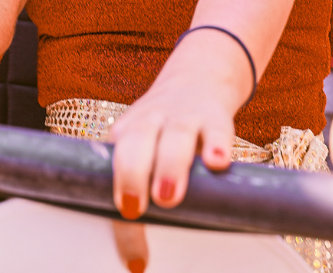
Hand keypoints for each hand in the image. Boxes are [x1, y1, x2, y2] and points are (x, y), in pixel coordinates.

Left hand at [108, 71, 235, 220]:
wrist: (196, 78)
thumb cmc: (161, 131)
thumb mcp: (142, 150)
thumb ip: (137, 192)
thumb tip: (135, 261)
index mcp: (125, 132)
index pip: (114, 163)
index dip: (116, 195)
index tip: (125, 229)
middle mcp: (150, 121)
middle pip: (136, 140)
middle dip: (131, 173)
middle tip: (131, 207)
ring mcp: (183, 117)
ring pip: (175, 135)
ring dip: (169, 165)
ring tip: (167, 196)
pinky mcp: (215, 118)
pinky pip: (216, 130)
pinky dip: (217, 145)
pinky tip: (218, 163)